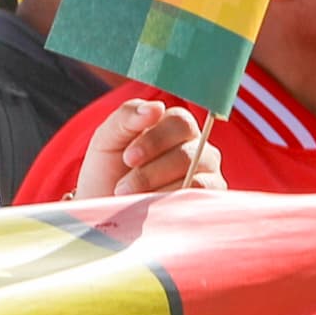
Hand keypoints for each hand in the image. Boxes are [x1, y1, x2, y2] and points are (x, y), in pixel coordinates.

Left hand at [76, 93, 220, 198]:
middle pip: (189, 152)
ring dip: (157, 188)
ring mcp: (207, 173)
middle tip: (124, 186)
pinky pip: (198, 196)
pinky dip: (168, 201)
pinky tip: (150, 206)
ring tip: (130, 198)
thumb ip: (127, 116)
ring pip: (194, 176)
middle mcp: (197, 147)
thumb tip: (156, 106)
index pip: (180, 122)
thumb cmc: (108, 170)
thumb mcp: (107, 139)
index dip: (154, 140)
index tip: (128, 158)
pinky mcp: (210, 197)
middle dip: (151, 171)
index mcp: (174, 126)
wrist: (105, 208)